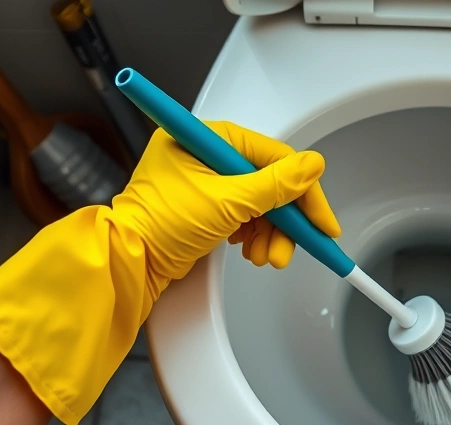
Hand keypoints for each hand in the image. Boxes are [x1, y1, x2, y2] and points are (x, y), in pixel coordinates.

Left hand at [0, 121, 334, 424]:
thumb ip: (275, 186)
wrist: (129, 260)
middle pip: (271, 182)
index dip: (304, 191)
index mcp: (210, 138)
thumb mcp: (227, 202)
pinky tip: (253, 252)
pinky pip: (247, 216)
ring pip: (262, 204)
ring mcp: (208, 180)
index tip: (321, 220)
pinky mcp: (207, 204)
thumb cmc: (160, 224)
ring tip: (267, 258)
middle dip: (285, 221)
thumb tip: (312, 167)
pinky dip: (256, 236)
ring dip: (271, 234)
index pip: (275, 157)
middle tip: (293, 247)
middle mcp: (209, 154)